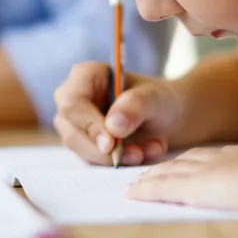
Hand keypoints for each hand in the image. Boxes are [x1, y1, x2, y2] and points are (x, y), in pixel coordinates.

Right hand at [52, 62, 180, 165]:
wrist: (166, 116)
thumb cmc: (157, 98)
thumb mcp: (155, 97)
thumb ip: (136, 106)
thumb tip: (113, 126)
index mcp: (84, 76)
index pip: (72, 103)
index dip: (88, 125)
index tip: (111, 144)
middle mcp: (73, 100)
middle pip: (73, 133)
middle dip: (107, 150)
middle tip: (139, 154)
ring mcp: (76, 125)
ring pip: (84, 151)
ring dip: (119, 157)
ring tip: (152, 149)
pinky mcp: (84, 145)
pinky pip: (96, 161)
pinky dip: (122, 161)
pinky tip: (145, 151)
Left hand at [125, 139, 237, 213]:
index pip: (216, 158)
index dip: (198, 162)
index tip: (187, 166)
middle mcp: (225, 159)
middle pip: (188, 161)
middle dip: (168, 167)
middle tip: (150, 172)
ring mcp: (209, 172)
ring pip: (170, 172)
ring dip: (152, 177)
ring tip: (136, 183)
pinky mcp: (197, 187)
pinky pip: (163, 187)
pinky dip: (146, 189)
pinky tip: (131, 193)